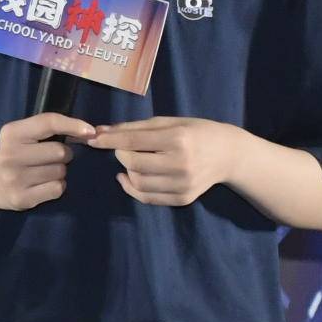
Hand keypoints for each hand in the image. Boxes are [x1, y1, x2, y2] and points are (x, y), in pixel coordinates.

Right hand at [0, 112, 93, 213]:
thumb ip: (49, 129)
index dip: (73, 125)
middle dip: (63, 154)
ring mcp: (15, 179)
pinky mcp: (21, 198)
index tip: (91, 131)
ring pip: (60, 172)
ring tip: (44, 171)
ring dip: (59, 171)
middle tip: (51, 157)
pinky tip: (43, 184)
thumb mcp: (22, 134)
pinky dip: (57, 186)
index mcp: (11, 133)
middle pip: (60, 151)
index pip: (48, 122)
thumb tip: (89, 132)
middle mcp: (10, 155)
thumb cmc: (13, 153)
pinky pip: (57, 189)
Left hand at [84, 116, 251, 206]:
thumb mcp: (169, 122)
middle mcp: (181, 164)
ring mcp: (183, 184)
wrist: (229, 155)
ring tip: (133, 161)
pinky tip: (130, 177)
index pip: (134, 141)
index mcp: (178, 139)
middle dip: (120, 155)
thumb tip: (100, 131)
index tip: (92, 138)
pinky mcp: (183, 199)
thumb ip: (134, 128)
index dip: (109, 141)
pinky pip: (147, 198)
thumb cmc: (196, 132)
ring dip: (127, 171)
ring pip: (138, 183)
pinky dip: (133, 188)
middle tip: (124, 148)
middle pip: (133, 164)